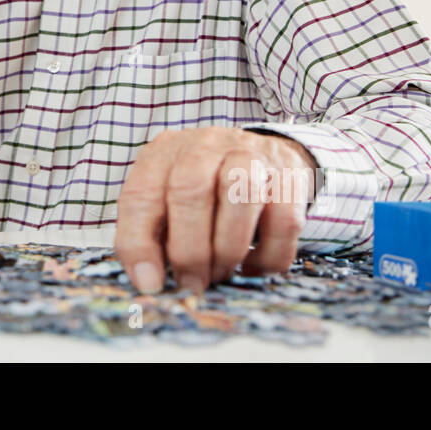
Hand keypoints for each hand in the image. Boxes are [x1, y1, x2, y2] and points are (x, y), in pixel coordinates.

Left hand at [114, 126, 315, 293]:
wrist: (259, 156)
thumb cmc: (203, 190)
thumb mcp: (166, 201)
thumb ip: (150, 235)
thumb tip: (148, 282)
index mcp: (164, 153)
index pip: (141, 194)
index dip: (140, 243)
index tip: (150, 283)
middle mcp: (205, 146)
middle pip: (190, 189)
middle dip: (189, 250)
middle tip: (192, 283)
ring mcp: (251, 156)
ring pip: (240, 195)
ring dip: (227, 249)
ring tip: (220, 273)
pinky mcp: (290, 177)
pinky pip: (284, 221)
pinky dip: (267, 255)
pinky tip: (251, 264)